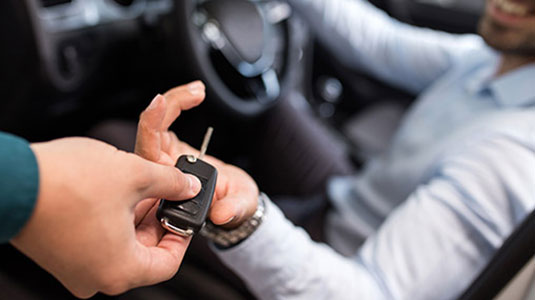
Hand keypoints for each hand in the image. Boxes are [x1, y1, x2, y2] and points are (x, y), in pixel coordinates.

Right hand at [10, 137, 201, 297]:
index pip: (168, 263)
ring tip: (139, 186)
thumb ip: (170, 183)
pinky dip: (112, 221)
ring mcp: (75, 269)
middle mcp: (97, 278)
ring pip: (121, 246)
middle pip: (144, 253)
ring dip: (135, 217)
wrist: (10, 179)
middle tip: (164, 193)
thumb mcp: (134, 174)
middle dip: (157, 220)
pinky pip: (98, 243)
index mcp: (120, 270)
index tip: (185, 214)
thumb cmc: (66, 183)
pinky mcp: (60, 255)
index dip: (182, 235)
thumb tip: (188, 187)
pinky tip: (115, 193)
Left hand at [136, 81, 258, 228]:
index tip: (161, 105)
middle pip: (148, 136)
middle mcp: (159, 173)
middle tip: (193, 93)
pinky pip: (165, 121)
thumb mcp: (238, 208)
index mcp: (165, 191)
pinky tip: (197, 93)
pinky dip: (178, 103)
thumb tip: (221, 213)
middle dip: (164, 109)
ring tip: (199, 90)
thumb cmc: (231, 206)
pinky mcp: (170, 146)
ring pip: (155, 125)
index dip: (151, 128)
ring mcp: (163, 158)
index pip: (148, 158)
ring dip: (173, 101)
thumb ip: (232, 210)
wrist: (232, 201)